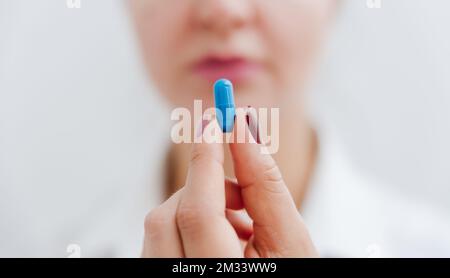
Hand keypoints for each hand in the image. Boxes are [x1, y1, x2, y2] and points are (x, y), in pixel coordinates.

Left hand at [141, 112, 317, 257]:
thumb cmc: (292, 276)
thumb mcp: (292, 239)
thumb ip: (266, 185)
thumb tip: (245, 132)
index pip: (198, 210)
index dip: (204, 159)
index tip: (213, 119)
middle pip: (169, 216)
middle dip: (204, 189)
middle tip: (242, 196)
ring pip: (159, 225)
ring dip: (196, 209)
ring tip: (239, 228)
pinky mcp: (156, 273)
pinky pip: (157, 240)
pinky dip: (185, 225)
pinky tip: (219, 241)